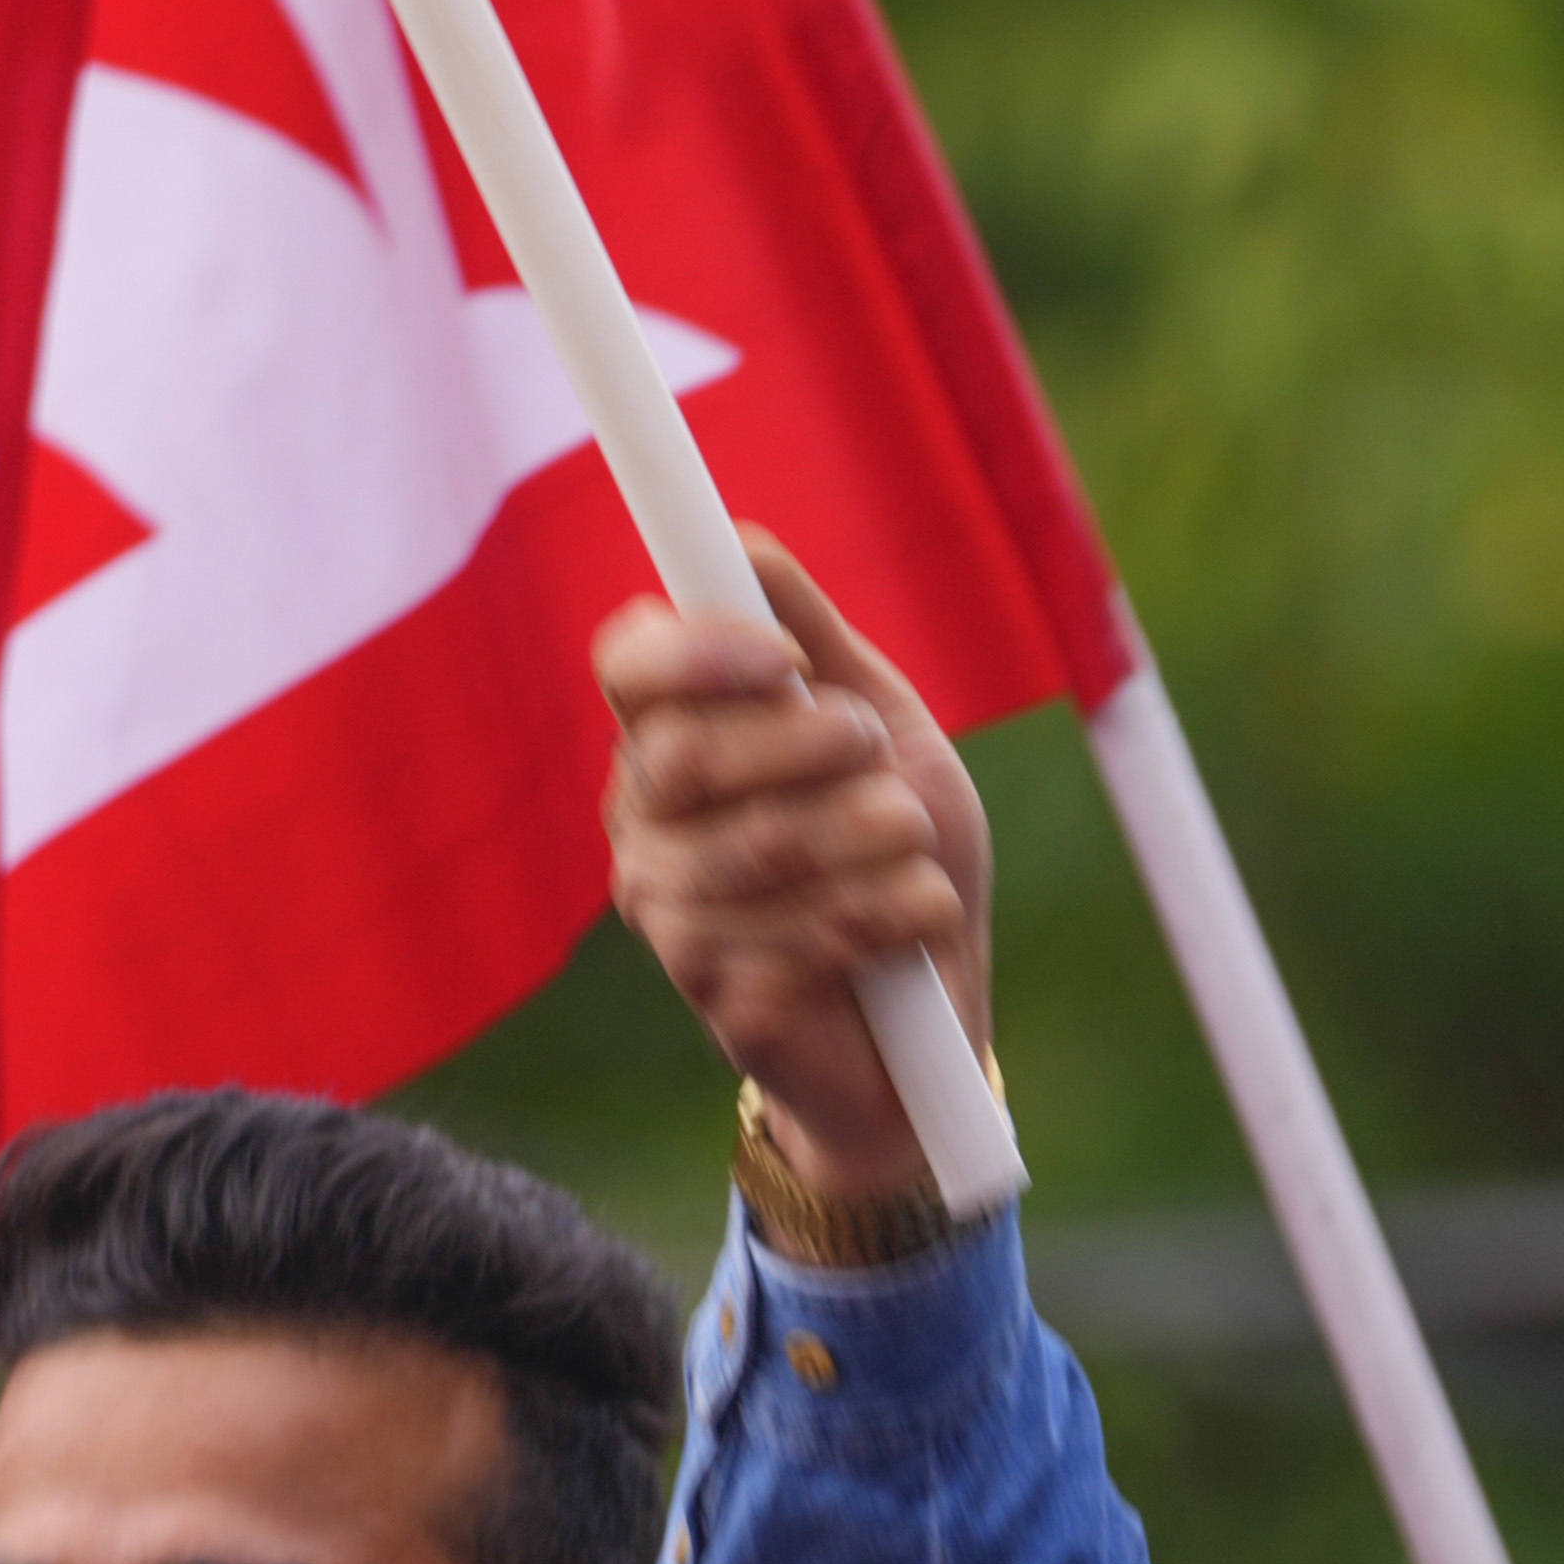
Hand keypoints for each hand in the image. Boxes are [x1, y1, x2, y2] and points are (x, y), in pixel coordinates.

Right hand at [595, 544, 992, 1214]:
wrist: (934, 1025)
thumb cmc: (901, 860)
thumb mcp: (886, 732)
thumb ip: (819, 644)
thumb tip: (745, 539)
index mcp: (674, 740)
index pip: (629, 666)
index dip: (697, 651)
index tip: (783, 661)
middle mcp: (646, 822)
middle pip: (687, 755)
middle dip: (807, 748)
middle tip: (880, 760)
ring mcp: (667, 915)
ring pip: (754, 849)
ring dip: (870, 843)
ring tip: (916, 853)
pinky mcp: (713, 996)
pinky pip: (791, 939)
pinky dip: (883, 920)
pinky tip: (911, 927)